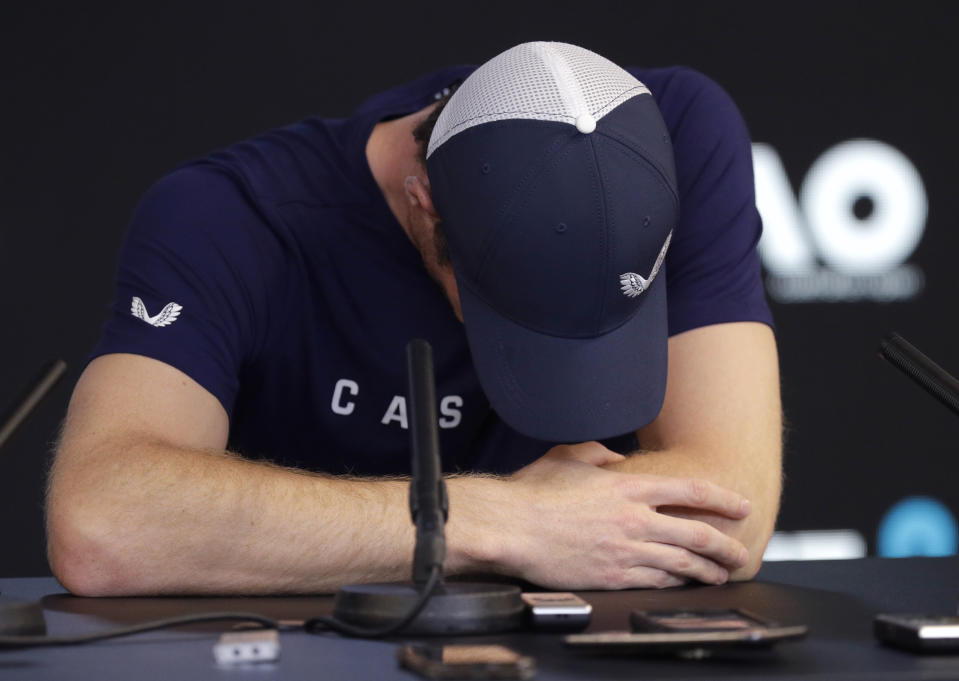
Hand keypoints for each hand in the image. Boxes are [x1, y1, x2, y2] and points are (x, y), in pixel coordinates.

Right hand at [496, 442, 750, 588]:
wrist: (511, 527)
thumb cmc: (533, 492)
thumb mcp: (568, 457)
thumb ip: (599, 455)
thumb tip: (616, 460)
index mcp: (627, 486)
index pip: (691, 491)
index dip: (723, 499)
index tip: (741, 507)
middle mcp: (634, 518)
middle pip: (697, 533)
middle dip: (726, 545)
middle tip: (741, 551)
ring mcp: (625, 550)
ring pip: (681, 563)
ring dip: (707, 569)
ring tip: (721, 573)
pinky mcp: (612, 576)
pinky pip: (655, 581)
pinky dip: (674, 582)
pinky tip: (683, 583)